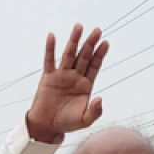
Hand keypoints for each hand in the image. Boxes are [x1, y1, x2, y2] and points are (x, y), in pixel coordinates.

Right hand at [25, 24, 109, 143]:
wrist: (47, 126)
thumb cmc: (66, 123)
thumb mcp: (84, 120)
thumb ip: (94, 111)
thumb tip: (100, 99)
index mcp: (85, 85)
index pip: (94, 66)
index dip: (100, 55)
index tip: (106, 42)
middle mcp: (75, 77)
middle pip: (84, 56)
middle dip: (90, 43)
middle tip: (98, 30)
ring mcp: (61, 75)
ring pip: (69, 54)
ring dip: (74, 41)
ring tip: (79, 26)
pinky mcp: (48, 77)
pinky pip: (49, 60)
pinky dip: (50, 48)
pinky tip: (52, 36)